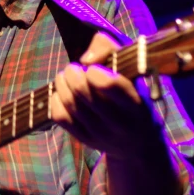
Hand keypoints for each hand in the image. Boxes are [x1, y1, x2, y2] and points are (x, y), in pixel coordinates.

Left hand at [50, 32, 165, 158]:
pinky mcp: (84, 140)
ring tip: (66, 76)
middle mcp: (120, 123)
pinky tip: (62, 93)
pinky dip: (56, 99)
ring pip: (69, 102)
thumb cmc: (134, 96)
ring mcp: (101, 135)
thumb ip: (111, 51)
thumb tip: (87, 58)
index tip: (93, 68)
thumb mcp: (134, 72)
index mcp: (137, 105)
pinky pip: (60, 116)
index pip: (111, 85)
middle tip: (74, 68)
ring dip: (62, 82)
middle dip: (73, 72)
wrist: (138, 143)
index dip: (95, 71)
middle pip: (83, 91)